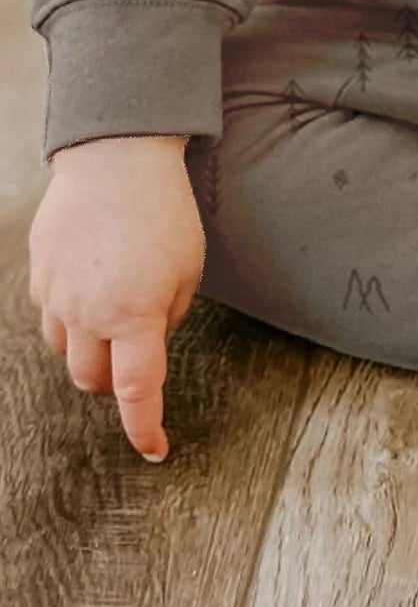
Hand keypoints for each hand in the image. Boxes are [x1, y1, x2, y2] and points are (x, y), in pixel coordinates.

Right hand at [29, 137, 205, 461]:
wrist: (116, 157)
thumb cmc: (164, 209)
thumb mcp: (189, 266)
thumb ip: (170, 313)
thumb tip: (150, 341)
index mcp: (135, 314)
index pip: (136, 391)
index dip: (144, 427)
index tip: (154, 450)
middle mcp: (89, 312)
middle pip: (92, 379)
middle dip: (114, 383)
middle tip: (135, 364)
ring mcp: (57, 293)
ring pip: (64, 350)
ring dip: (88, 350)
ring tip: (113, 319)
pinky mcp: (39, 273)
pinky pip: (51, 312)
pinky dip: (71, 314)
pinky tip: (92, 285)